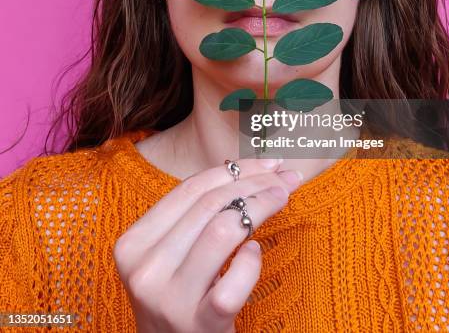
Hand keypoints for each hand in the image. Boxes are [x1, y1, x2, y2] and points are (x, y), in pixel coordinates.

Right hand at [113, 157, 302, 332]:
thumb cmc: (178, 297)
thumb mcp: (169, 255)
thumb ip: (192, 217)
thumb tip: (245, 170)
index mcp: (134, 244)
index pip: (189, 189)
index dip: (233, 169)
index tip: (265, 162)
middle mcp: (146, 268)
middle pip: (210, 204)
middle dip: (254, 182)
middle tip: (285, 176)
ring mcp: (171, 299)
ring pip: (223, 230)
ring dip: (262, 206)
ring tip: (282, 198)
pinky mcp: (200, 324)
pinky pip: (234, 281)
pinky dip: (252, 260)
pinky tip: (255, 251)